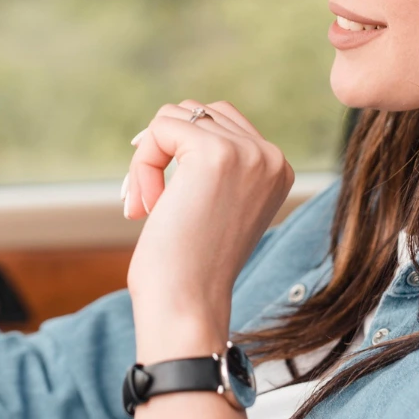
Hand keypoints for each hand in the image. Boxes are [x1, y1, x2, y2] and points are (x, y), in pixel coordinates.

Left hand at [123, 101, 293, 362]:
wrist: (187, 305)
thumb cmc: (189, 267)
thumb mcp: (214, 205)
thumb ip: (212, 163)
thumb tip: (174, 118)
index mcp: (277, 169)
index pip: (219, 122)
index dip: (178, 153)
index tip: (163, 200)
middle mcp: (270, 156)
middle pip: (196, 112)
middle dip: (162, 151)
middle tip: (148, 202)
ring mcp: (247, 152)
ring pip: (174, 116)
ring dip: (148, 159)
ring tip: (146, 205)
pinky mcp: (215, 153)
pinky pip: (160, 128)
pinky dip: (141, 164)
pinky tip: (145, 205)